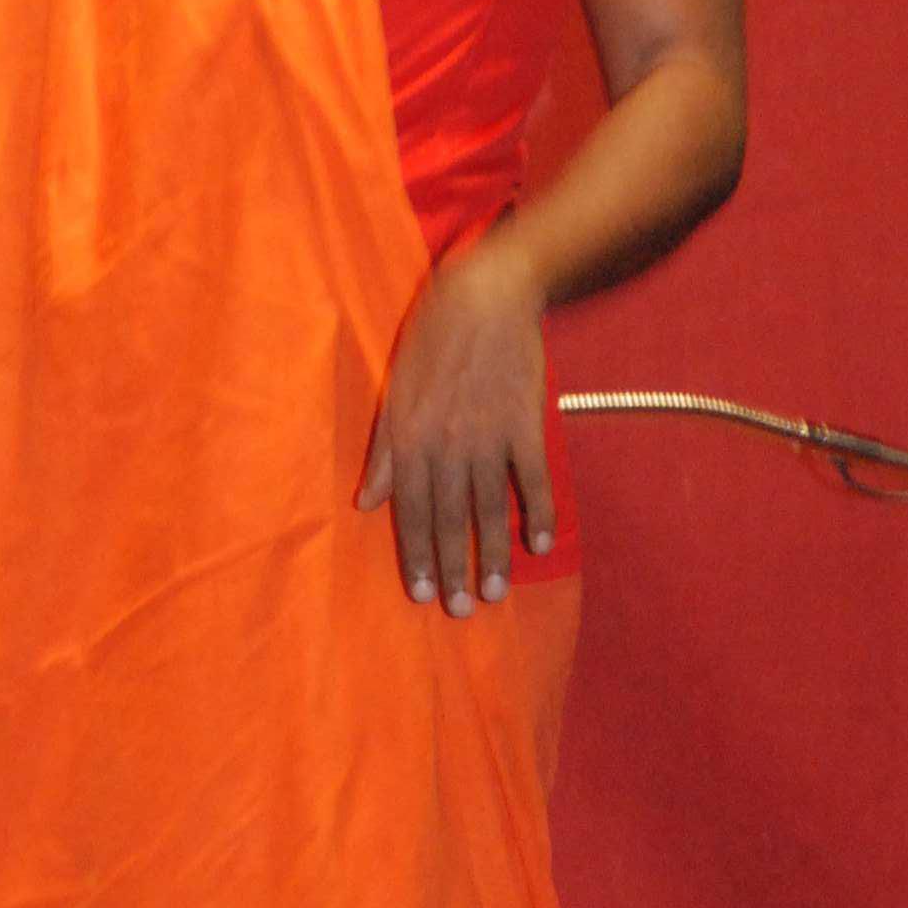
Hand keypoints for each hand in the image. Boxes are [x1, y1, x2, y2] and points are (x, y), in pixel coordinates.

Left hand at [355, 238, 554, 611]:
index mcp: (410, 438)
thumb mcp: (394, 392)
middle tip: (462, 611)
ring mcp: (490, 437)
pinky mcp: (526, 424)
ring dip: (494, 555)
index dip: (416, 555)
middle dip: (454, 568)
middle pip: (449, 519)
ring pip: (491, 509)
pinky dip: (540, 512)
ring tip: (495, 593)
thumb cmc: (430, 341)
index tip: (423, 594)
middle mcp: (447, 445)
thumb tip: (366, 502)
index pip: (409, 510)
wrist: (484, 296)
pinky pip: (534, 479)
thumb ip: (383, 450)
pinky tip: (541, 544)